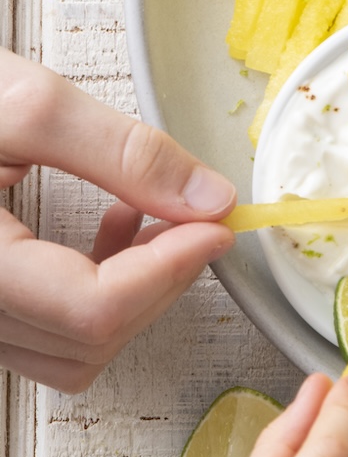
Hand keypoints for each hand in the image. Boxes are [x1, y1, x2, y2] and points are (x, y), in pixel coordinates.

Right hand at [0, 49, 235, 391]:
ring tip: (150, 216)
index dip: (171, 269)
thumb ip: (121, 152)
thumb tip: (206, 197)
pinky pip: (47, 337)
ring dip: (133, 293)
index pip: (93, 308)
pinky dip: (98, 296)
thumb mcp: (22, 104)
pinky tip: (115, 231)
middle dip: (160, 279)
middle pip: (91, 338)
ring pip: (73, 352)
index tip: (216, 224)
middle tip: (197, 215)